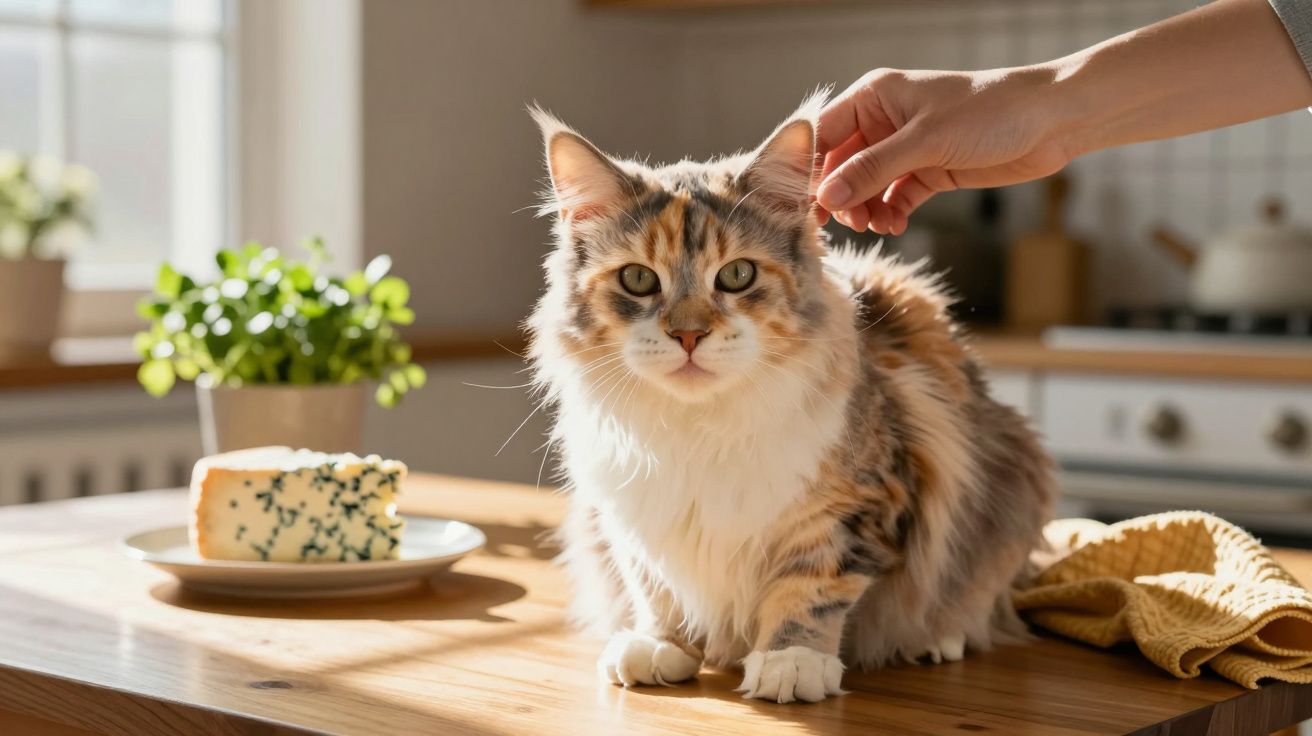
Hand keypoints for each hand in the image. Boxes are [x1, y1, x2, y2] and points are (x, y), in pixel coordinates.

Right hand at [816, 67, 1073, 234]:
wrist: (1051, 121)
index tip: (803, 204)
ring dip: (865, 210)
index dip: (809, 170)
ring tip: (876, 226)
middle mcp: (883, 122)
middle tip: (842, 225)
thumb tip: (827, 198)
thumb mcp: (925, 141)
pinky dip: (889, 214)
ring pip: (865, 188)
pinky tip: (895, 226)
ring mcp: (905, 149)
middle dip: (839, 197)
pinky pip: (892, 198)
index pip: (823, 134)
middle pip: (840, 166)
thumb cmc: (990, 111)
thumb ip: (872, 170)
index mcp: (874, 97)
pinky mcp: (927, 172)